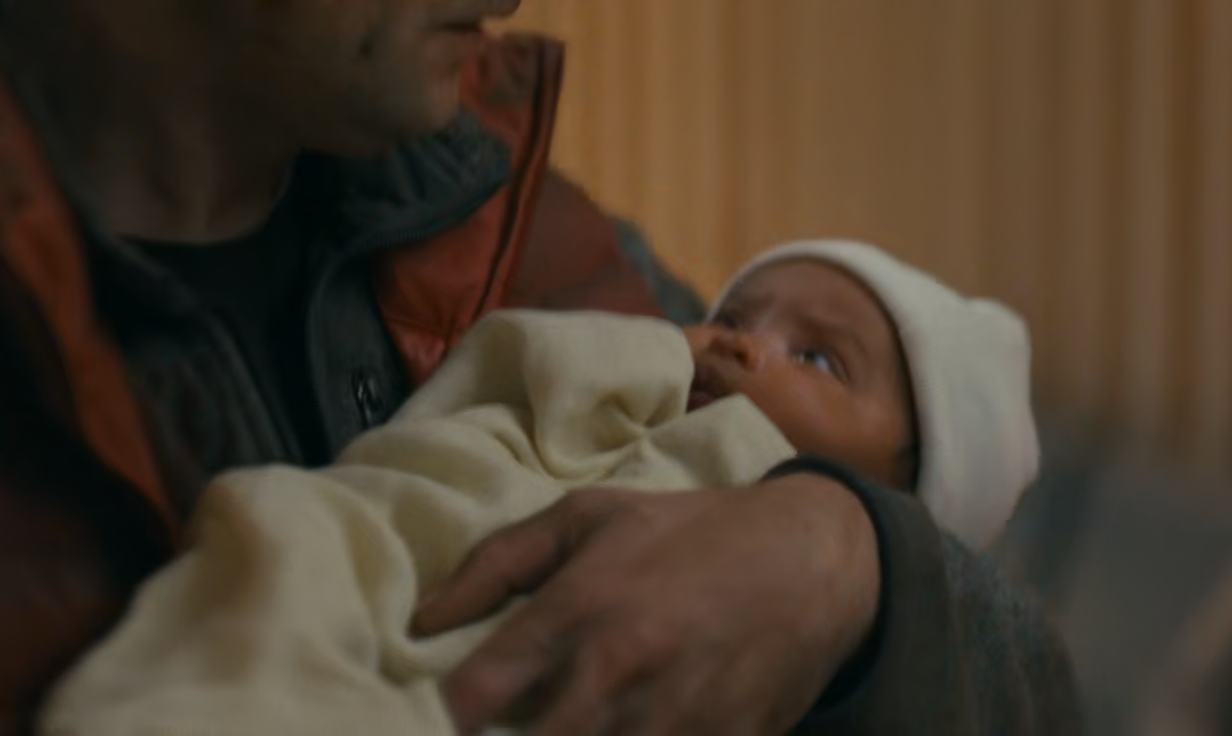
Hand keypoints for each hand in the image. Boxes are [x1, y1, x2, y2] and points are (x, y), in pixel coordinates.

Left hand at [412, 473, 880, 734]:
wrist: (809, 559)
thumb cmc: (686, 533)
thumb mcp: (588, 517)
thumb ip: (496, 562)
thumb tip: (421, 620)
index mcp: (579, 607)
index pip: (473, 696)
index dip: (443, 719)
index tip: (439, 719)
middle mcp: (619, 670)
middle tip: (507, 728)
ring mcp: (673, 721)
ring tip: (572, 721)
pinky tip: (628, 730)